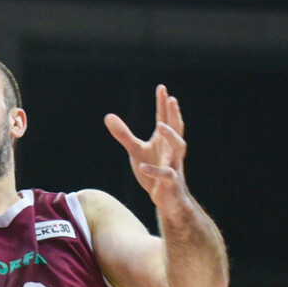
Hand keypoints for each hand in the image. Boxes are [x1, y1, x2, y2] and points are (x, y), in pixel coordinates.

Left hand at [105, 85, 191, 215]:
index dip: (163, 104)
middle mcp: (172, 150)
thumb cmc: (153, 170)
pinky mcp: (171, 182)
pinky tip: (141, 166)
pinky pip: (165, 174)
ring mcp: (174, 165)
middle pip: (177, 128)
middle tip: (172, 99)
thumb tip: (108, 116)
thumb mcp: (136, 150)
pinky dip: (154, 171)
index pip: (165, 119)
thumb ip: (124, 134)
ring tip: (160, 125)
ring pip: (179, 148)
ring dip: (171, 136)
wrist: (167, 198)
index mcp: (164, 141)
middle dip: (174, 114)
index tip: (162, 88)